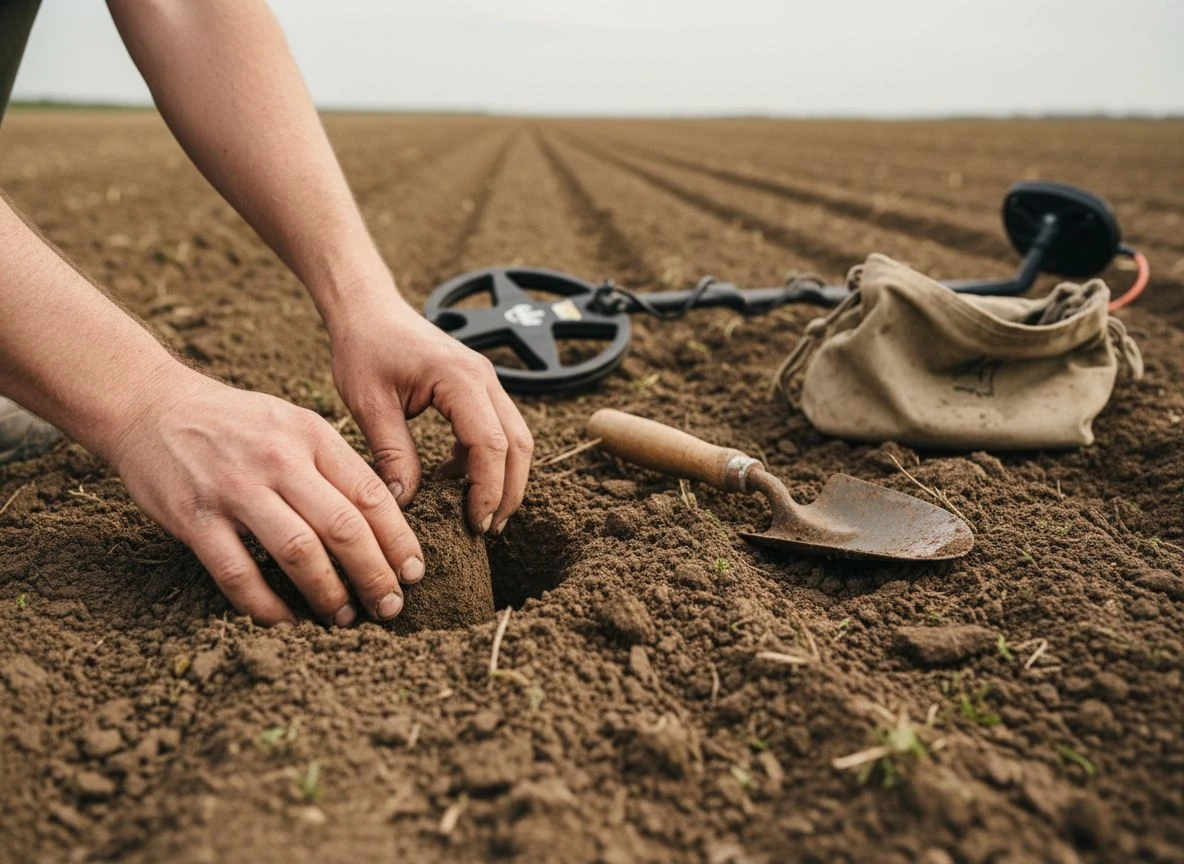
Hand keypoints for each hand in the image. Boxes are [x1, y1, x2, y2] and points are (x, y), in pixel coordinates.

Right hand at [110, 368, 422, 625]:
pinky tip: (287, 621)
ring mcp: (236, 490)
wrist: (151, 405)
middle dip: (375, 575)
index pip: (372, 495)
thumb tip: (384, 518)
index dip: (399, 540)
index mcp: (311, 436)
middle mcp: (279, 460)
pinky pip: (238, 573)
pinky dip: (267, 605)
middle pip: (344, 528)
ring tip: (346, 617)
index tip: (414, 573)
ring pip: (299, 553)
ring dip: (329, 594)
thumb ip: (334, 464)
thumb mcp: (294, 424)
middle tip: (391, 607)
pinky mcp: (195, 518)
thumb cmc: (235, 423)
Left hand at [326, 291, 532, 535]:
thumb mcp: (370, 405)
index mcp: (460, 379)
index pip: (490, 444)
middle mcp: (484, 377)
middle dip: (508, 491)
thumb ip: (391, 454)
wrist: (367, 309)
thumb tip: (405, 504)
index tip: (474, 524)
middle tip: (486, 529)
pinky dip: (489, 460)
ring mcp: (487, 380)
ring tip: (481, 514)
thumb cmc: (364, 348)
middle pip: (517, 444)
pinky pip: (499, 428)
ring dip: (505, 478)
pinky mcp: (479, 386)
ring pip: (516, 437)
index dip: (488, 490)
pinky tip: (458, 481)